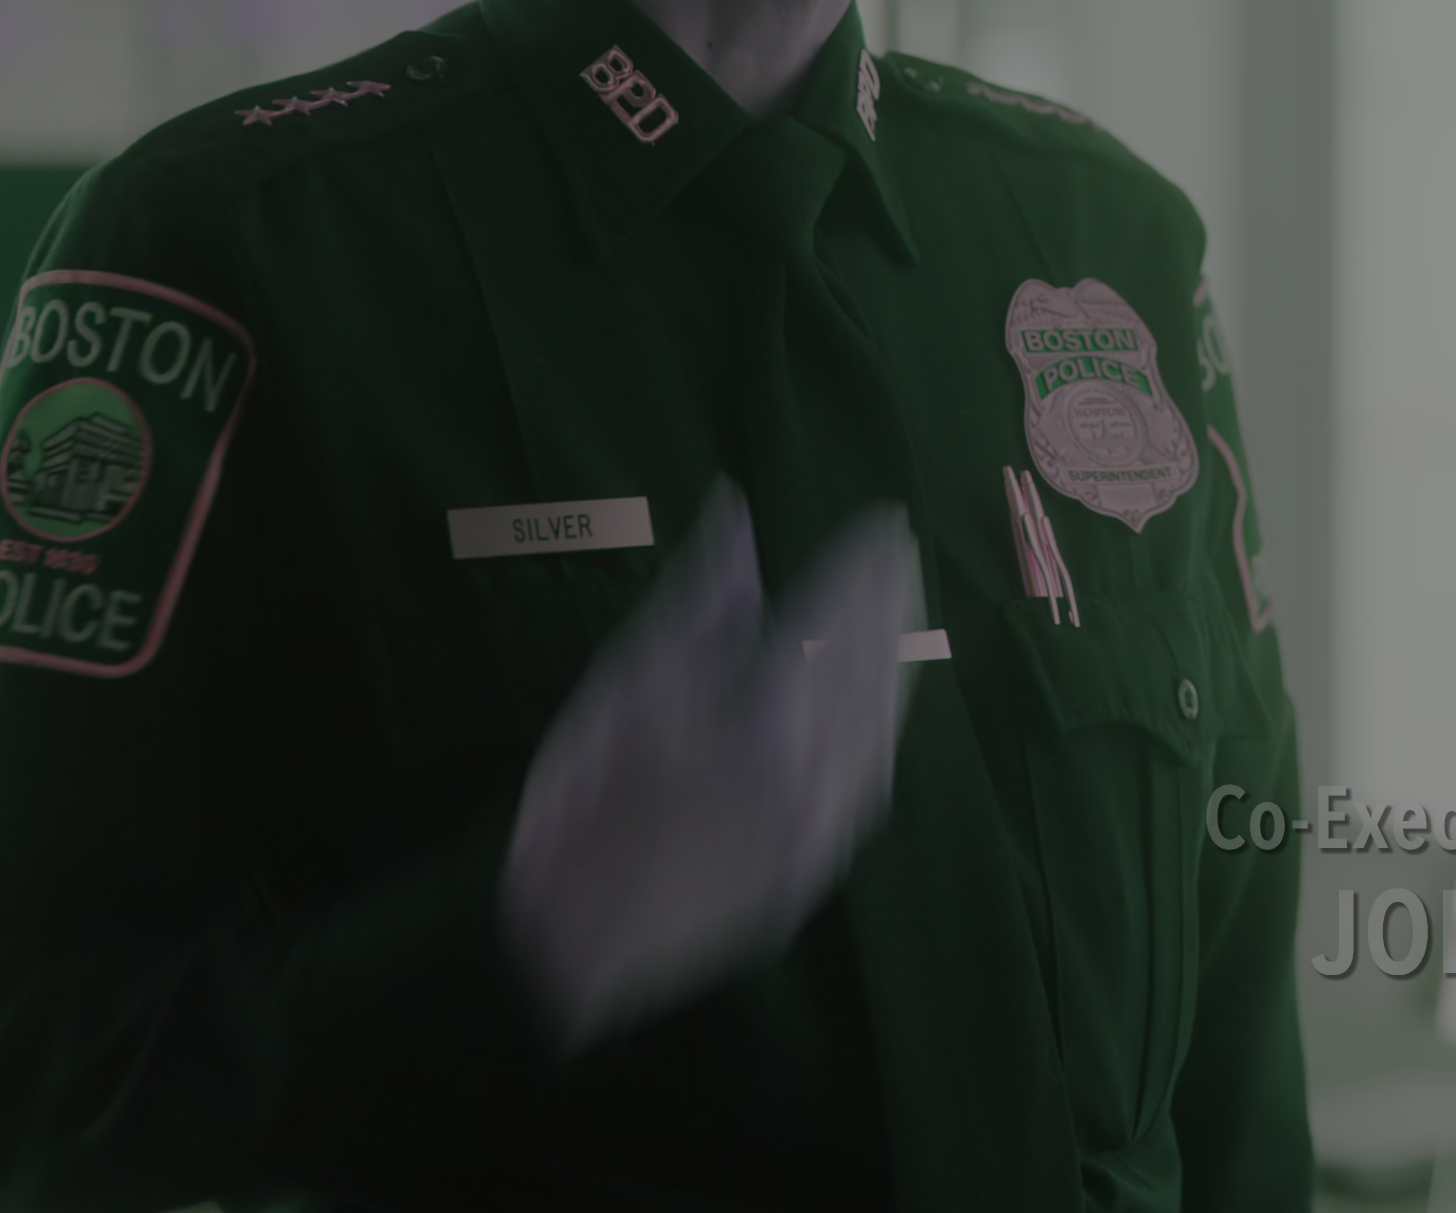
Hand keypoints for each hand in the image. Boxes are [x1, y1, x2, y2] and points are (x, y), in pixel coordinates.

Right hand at [498, 483, 921, 1051]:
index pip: (832, 627)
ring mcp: (817, 837)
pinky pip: (867, 787)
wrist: (556, 946)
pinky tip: (880, 699)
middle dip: (884, 606)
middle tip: (899, 547)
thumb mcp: (621, 688)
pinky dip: (879, 730)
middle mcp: (808, 785)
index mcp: (758, 731)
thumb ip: (696, 601)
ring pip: (877, 733)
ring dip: (891, 664)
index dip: (858, 570)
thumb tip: (734, 510)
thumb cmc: (574, 807)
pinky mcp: (812, 873)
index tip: (881, 521)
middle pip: (865, 676)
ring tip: (896, 607)